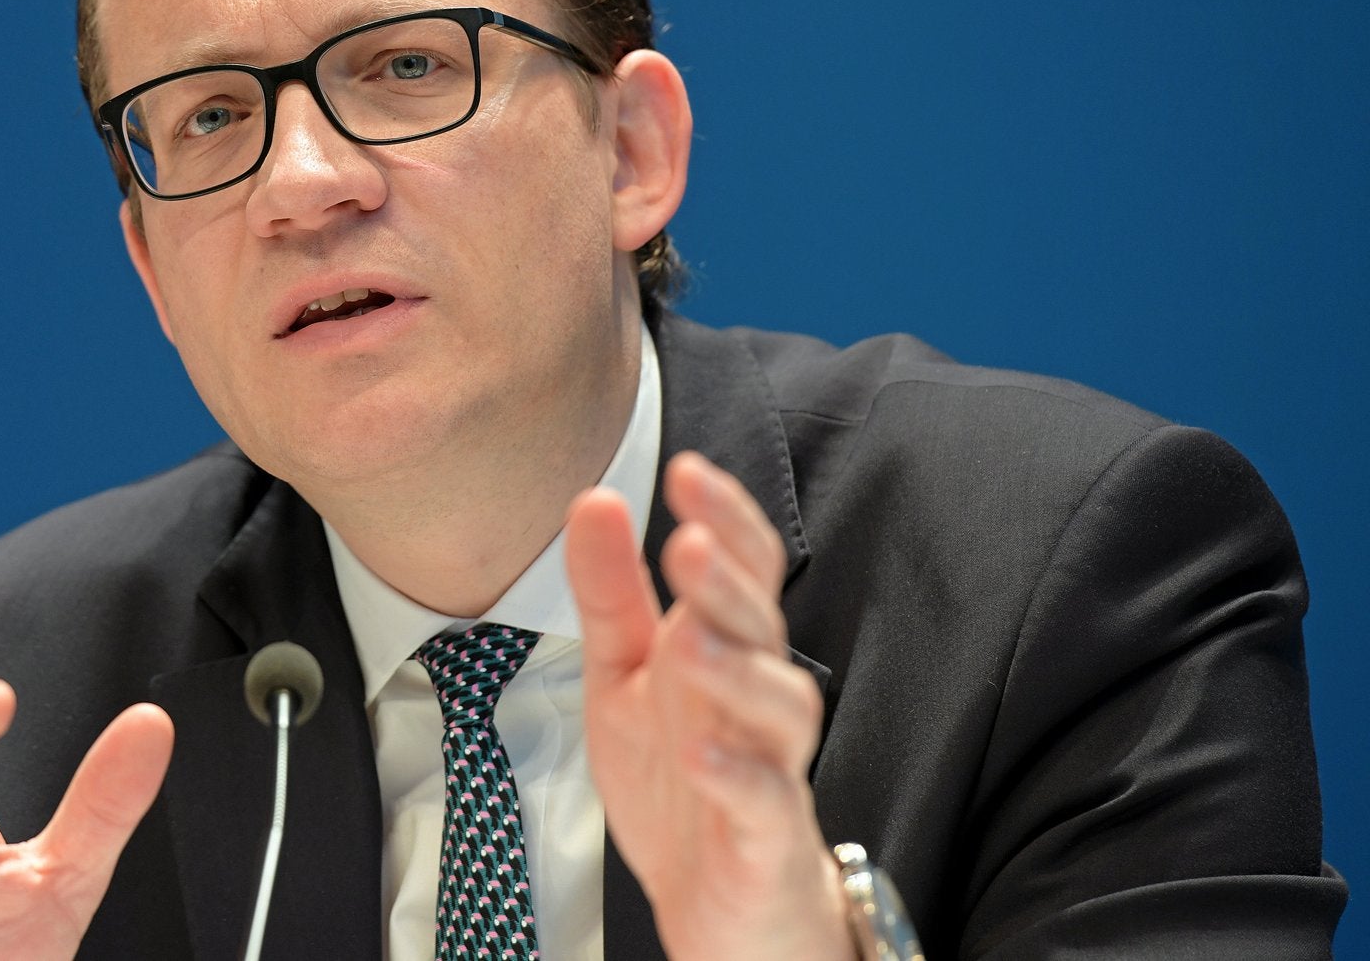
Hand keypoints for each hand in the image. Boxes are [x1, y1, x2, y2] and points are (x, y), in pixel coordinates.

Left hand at [563, 452, 851, 960]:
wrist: (715, 903)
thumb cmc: (679, 777)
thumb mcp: (623, 675)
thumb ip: (610, 592)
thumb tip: (595, 499)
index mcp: (723, 649)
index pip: (742, 569)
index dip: (725, 519)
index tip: (686, 471)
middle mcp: (754, 698)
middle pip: (761, 628)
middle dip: (729, 583)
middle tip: (688, 542)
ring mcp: (770, 766)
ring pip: (778, 708)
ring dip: (736, 671)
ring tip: (690, 637)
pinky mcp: (766, 837)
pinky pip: (765, 802)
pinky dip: (737, 777)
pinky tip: (702, 753)